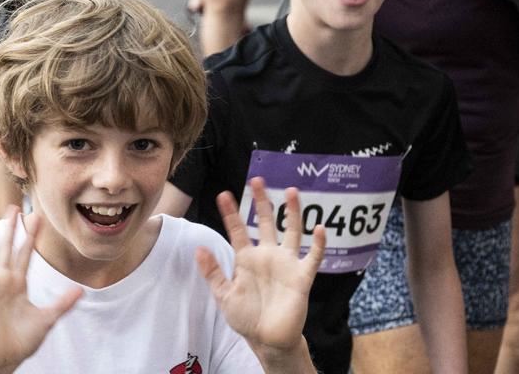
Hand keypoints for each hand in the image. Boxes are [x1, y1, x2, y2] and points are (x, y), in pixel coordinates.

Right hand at [0, 209, 81, 372]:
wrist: (3, 357)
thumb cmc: (23, 341)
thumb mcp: (46, 319)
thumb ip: (62, 303)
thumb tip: (81, 290)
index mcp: (19, 283)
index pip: (26, 253)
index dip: (31, 235)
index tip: (37, 217)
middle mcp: (3, 280)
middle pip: (6, 247)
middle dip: (10, 227)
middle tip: (13, 206)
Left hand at [200, 178, 324, 352]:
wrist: (267, 339)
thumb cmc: (245, 317)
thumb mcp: (224, 295)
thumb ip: (212, 272)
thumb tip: (198, 248)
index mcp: (246, 259)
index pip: (238, 230)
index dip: (231, 213)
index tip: (223, 194)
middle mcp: (267, 256)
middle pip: (265, 222)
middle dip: (262, 202)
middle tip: (258, 179)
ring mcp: (286, 264)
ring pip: (291, 232)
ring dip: (292, 213)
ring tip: (291, 191)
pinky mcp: (302, 277)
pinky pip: (313, 257)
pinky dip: (318, 244)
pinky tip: (320, 227)